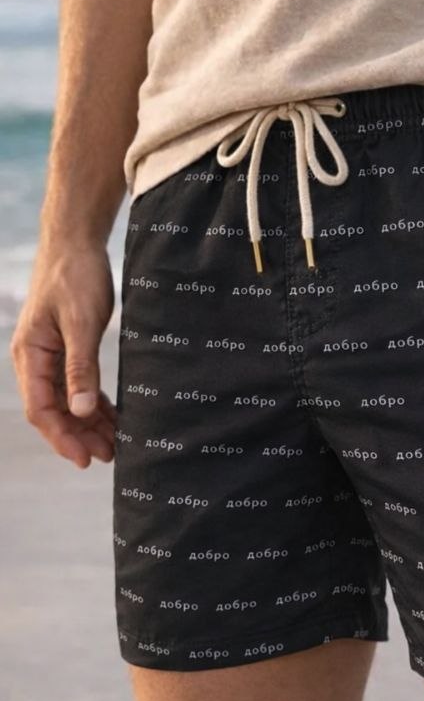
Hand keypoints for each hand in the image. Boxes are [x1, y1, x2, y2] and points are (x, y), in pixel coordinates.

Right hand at [10, 242, 117, 467]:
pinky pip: (77, 385)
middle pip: (54, 410)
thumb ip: (81, 368)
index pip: (41, 409)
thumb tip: (81, 411)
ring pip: (67, 400)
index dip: (62, 437)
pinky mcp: (66, 348)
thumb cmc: (76, 276)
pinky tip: (113, 418)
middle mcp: (35, 360)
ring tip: (115, 445)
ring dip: (88, 423)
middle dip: (79, 436)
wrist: (75, 241)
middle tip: (109, 456)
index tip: (85, 458)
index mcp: (30, 355)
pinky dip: (94, 403)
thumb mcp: (82, 323)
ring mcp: (50, 355)